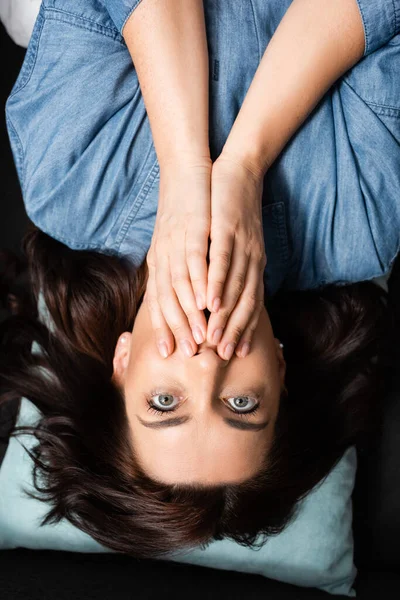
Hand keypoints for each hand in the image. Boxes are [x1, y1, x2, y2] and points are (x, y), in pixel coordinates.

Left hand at [144, 156, 211, 358]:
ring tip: (201, 337)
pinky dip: (201, 281)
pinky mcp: (192, 226)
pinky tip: (209, 300)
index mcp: (159, 259)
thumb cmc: (185, 210)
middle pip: (168, 297)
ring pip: (180, 284)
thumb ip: (176, 270)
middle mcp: (163, 254)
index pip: (158, 298)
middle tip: (188, 354)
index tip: (171, 352)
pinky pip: (195, 258)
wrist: (188, 169)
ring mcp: (176, 241)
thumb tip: (182, 300)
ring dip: (191, 312)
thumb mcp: (174, 243)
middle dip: (179, 328)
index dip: (164, 326)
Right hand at [206, 153, 266, 359]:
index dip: (242, 328)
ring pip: (235, 285)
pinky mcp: (228, 226)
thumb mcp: (238, 244)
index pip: (250, 302)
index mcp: (255, 263)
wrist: (240, 170)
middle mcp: (253, 257)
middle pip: (245, 300)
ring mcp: (242, 243)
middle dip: (233, 330)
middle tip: (222, 355)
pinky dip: (217, 281)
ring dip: (224, 314)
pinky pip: (223, 258)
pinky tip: (209, 299)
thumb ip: (233, 270)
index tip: (232, 352)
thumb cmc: (233, 210)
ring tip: (212, 337)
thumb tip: (223, 298)